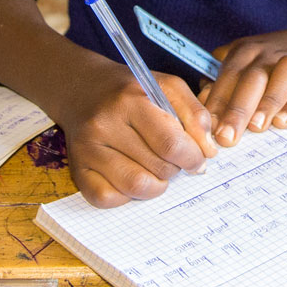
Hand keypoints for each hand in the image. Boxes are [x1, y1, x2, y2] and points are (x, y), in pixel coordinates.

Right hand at [52, 58, 215, 207]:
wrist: (83, 89)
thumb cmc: (131, 91)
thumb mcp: (168, 87)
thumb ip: (195, 115)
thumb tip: (208, 151)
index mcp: (130, 100)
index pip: (171, 144)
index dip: (193, 158)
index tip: (198, 159)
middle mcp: (104, 124)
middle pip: (157, 168)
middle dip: (175, 168)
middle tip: (172, 157)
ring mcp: (87, 150)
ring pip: (136, 187)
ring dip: (156, 185)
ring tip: (155, 168)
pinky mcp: (77, 170)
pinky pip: (108, 199)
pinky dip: (127, 195)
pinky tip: (131, 174)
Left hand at [200, 30, 286, 145]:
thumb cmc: (267, 65)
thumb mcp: (243, 66)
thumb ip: (220, 85)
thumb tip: (200, 107)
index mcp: (244, 52)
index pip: (227, 76)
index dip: (216, 103)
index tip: (206, 129)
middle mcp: (268, 54)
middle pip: (251, 79)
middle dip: (237, 109)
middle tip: (226, 137)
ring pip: (281, 79)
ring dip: (267, 103)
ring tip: (256, 128)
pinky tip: (284, 122)